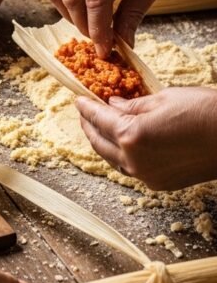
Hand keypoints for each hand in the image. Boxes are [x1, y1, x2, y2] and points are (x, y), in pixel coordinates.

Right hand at [46, 0, 191, 57]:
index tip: (106, 51)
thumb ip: (133, 14)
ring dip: (71, 15)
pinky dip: (68, 2)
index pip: (95, 1)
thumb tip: (121, 44)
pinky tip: (87, 10)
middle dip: (85, 26)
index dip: (99, 31)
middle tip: (103, 41)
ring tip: (94, 26)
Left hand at [77, 87, 216, 190]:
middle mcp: (134, 160)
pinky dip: (121, 155)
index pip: (98, 118)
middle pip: (99, 142)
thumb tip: (114, 105)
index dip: (86, 107)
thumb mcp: (163, 98)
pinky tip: (122, 144)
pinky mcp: (160, 184)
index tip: (78, 98)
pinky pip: (130, 169)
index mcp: (131, 135)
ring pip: (112, 159)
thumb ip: (133, 105)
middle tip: (85, 112)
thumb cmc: (203, 111)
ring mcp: (146, 176)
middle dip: (89, 125)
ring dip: (102, 142)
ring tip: (100, 127)